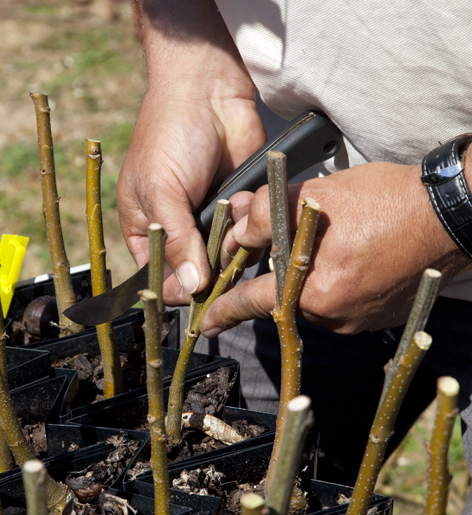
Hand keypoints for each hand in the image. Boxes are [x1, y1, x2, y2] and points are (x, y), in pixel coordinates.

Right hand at [116, 0, 265, 304]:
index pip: (159, 279)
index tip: (195, 293)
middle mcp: (179, 232)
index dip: (175, 291)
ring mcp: (211, 222)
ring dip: (232, 241)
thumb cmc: (170, 136)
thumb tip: (190, 289)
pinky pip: (251, 236)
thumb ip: (176, 241)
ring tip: (230, 209)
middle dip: (210, 264)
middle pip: (198, 275)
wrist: (209, 90)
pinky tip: (244, 198)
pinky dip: (250, 222)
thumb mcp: (162, 191)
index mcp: (146, 230)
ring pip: (228, 260)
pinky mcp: (241, 209)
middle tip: (217, 244)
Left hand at [200, 161, 469, 334]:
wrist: (451, 217)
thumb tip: (238, 223)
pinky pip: (341, 303)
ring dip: (309, 276)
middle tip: (286, 247)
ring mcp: (358, 320)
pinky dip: (334, 282)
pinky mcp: (376, 318)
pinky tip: (350, 256)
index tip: (204, 323)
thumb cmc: (387, 201)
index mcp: (314, 290)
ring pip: (314, 299)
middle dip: (278, 274)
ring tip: (330, 243)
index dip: (224, 310)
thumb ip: (269, 212)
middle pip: (286, 298)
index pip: (254, 302)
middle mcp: (333, 315)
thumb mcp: (319, 194)